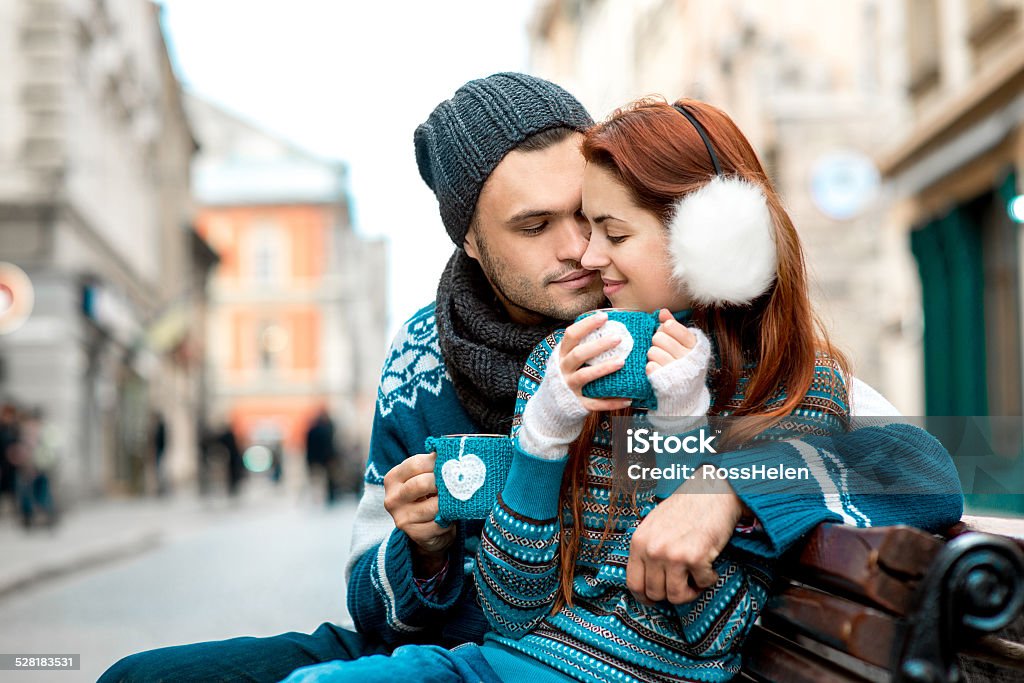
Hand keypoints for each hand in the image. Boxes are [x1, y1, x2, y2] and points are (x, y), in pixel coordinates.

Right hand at [383, 452, 455, 574]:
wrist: (426, 529)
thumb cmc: (427, 495)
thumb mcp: (424, 477)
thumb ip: (432, 465)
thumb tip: (450, 450)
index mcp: (393, 478)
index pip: (415, 464)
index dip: (437, 462)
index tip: (452, 462)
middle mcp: (392, 498)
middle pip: (421, 484)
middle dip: (443, 482)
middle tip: (458, 480)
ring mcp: (402, 518)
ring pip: (433, 506)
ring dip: (449, 502)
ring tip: (458, 497)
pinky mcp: (414, 534)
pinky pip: (438, 524)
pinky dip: (449, 519)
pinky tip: (452, 515)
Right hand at [559, 312, 632, 411]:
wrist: (552, 404)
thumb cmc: (567, 374)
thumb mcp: (567, 358)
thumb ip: (582, 344)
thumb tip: (608, 323)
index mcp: (562, 354)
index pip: (571, 335)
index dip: (586, 325)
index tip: (604, 316)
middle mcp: (563, 369)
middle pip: (579, 354)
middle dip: (598, 345)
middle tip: (618, 337)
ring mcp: (570, 387)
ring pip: (585, 376)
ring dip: (604, 368)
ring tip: (622, 362)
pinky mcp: (577, 404)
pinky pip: (595, 403)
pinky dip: (611, 402)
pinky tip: (628, 399)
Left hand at [626, 471, 743, 603]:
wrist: (712, 491)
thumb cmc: (685, 508)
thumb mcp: (654, 526)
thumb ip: (648, 550)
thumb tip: (648, 583)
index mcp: (638, 542)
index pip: (633, 583)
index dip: (645, 597)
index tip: (656, 599)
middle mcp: (652, 549)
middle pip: (655, 594)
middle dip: (672, 593)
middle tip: (685, 582)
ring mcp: (672, 554)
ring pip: (677, 596)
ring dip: (691, 591)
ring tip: (697, 576)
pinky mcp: (695, 557)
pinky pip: (702, 585)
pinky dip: (709, 579)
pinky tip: (711, 565)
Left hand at [646, 308, 696, 375]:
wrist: (687, 392)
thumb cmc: (685, 363)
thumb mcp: (685, 344)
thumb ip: (674, 326)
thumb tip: (662, 312)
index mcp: (694, 345)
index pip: (671, 326)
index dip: (665, 328)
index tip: (667, 332)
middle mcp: (687, 357)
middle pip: (658, 338)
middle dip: (658, 341)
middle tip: (663, 347)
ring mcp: (676, 370)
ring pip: (652, 351)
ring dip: (654, 354)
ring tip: (661, 359)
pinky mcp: (665, 381)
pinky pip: (650, 366)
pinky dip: (651, 366)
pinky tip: (659, 368)